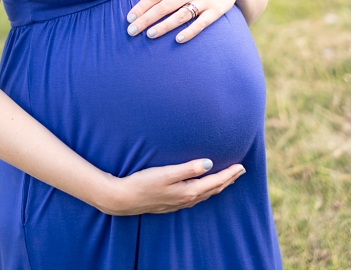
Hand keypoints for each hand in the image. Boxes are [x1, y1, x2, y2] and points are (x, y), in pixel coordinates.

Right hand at [98, 159, 245, 215]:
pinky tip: (203, 188)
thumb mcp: (166, 173)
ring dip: (218, 186)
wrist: (125, 199)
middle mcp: (187, 199)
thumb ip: (188, 168)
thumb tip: (209, 164)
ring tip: (227, 179)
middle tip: (240, 171)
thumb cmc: (143, 183)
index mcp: (189, 191)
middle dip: (228, 180)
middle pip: (214, 189)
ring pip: (206, 194)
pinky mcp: (172, 203)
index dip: (229, 174)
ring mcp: (180, 203)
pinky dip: (206, 191)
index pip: (215, 182)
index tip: (241, 166)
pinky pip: (197, 197)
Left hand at [126, 0, 245, 42]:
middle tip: (132, 31)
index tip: (129, 17)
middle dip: (146, 19)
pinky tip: (178, 39)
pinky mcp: (217, 10)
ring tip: (149, 35)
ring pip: (181, 16)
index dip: (141, 6)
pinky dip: (191, 31)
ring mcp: (205, 0)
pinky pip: (202, 23)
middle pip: (164, 6)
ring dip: (164, 26)